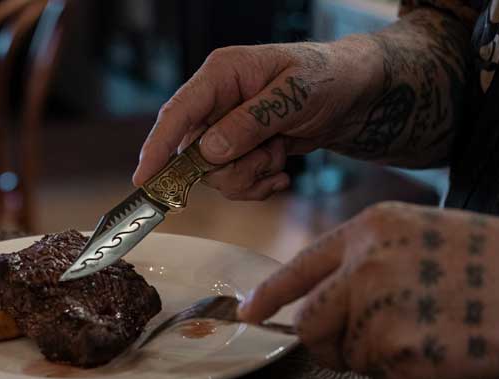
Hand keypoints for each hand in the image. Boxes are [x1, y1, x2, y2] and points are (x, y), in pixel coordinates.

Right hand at [132, 39, 379, 199]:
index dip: (157, 148)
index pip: (178, 113)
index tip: (144, 179)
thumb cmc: (327, 78)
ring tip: (280, 155)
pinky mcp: (241, 150)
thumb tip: (208, 152)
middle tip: (269, 155)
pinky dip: (258, 184)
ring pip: (215, 174)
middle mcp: (217, 103)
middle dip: (234, 167)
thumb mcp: (294, 95)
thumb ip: (250, 122)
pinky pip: (235, 182)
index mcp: (221, 75)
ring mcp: (227, 129)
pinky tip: (281, 171)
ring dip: (251, 174)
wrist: (354, 95)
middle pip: (195, 155)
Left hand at [238, 202, 498, 378]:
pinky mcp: (400, 348)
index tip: (248, 314)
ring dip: (376, 360)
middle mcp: (366, 263)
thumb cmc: (491, 260)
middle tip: (363, 346)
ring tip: (423, 337)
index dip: (269, 294)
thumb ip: (368, 260)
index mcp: (370, 229)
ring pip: (346, 355)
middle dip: (329, 345)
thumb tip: (327, 298)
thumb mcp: (420, 236)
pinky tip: (437, 355)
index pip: (300, 265)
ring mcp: (380, 305)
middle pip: (311, 324)